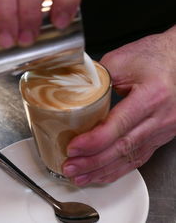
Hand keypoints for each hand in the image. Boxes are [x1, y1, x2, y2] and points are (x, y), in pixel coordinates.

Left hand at [62, 26, 175, 185]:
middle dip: (92, 161)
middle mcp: (160, 118)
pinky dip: (118, 168)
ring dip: (102, 170)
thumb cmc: (153, 57)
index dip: (94, 141)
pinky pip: (138, 157)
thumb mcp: (122, 60)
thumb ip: (96, 78)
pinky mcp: (159, 135)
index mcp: (151, 96)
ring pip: (130, 157)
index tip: (72, 148)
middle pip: (123, 147)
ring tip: (80, 176)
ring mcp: (162, 130)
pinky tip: (102, 174)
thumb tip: (73, 92)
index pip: (119, 126)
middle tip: (70, 167)